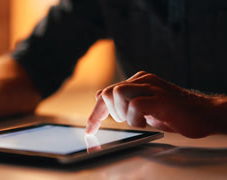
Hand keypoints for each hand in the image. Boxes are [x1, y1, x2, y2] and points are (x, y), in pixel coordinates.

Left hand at [86, 71, 218, 137]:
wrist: (205, 114)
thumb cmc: (174, 113)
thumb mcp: (144, 108)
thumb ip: (125, 102)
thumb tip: (101, 96)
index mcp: (138, 81)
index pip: (107, 92)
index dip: (96, 112)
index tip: (90, 128)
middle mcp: (143, 80)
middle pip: (108, 91)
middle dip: (108, 113)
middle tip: (125, 120)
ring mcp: (152, 87)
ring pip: (118, 93)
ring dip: (122, 113)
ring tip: (137, 120)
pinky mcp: (160, 98)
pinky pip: (135, 105)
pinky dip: (135, 119)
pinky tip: (147, 121)